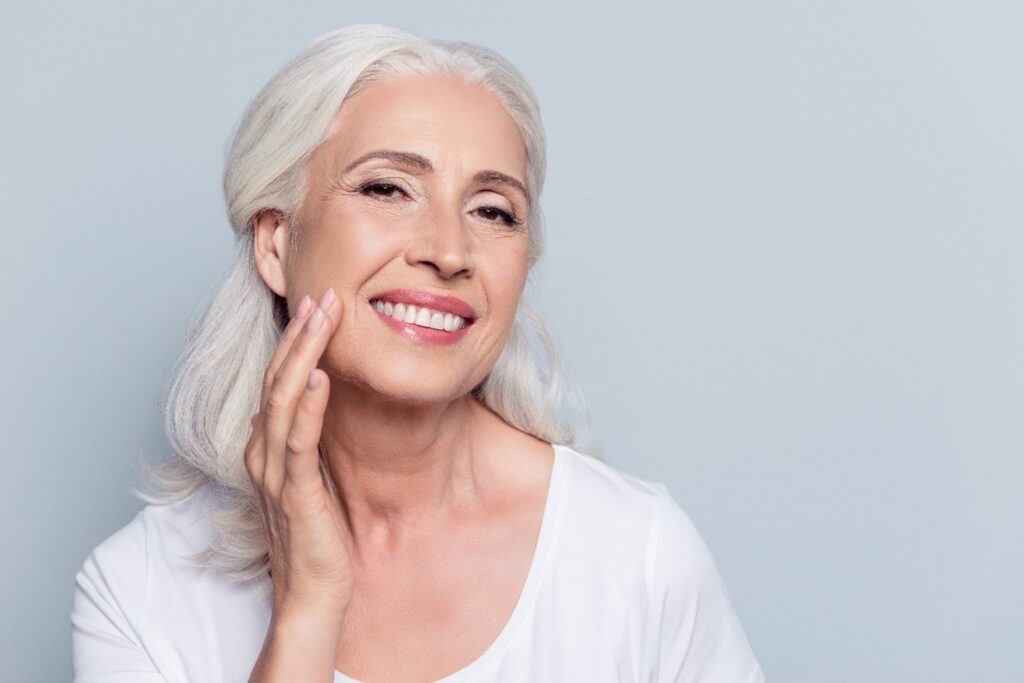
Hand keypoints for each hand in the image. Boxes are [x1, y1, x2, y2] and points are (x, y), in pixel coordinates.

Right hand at [244, 287, 353, 620]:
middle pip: (277, 379)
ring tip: (323, 316)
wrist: (311, 593)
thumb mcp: (310, 476)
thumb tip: (308, 406)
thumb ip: (305, 442)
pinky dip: (307, 405)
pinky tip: (319, 376)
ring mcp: (275, 472)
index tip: (318, 305)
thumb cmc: (316, 535)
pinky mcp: (294, 492)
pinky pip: (298, 441)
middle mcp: (263, 453)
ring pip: (283, 398)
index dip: (295, 341)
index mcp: (266, 447)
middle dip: (301, 333)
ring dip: (303, 353)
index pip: (277, 381)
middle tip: (324, 293)